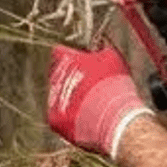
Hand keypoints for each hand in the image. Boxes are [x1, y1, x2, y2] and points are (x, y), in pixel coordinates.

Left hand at [46, 43, 152, 158]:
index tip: (83, 61)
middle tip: (90, 83)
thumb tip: (100, 47)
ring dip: (71, 96)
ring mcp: (52, 99)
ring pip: (58, 95)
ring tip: (92, 102)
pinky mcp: (54, 120)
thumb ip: (100, 49)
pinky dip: (71, 115)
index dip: (72, 55)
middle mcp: (54, 78)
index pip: (60, 52)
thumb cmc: (114, 86)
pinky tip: (87, 115)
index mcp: (65, 59)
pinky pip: (59, 114)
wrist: (114, 118)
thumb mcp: (112, 58)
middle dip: (71, 77)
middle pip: (57, 74)